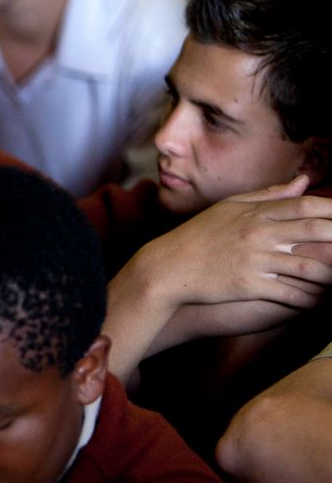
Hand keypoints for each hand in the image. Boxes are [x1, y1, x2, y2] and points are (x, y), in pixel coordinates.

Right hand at [134, 178, 331, 311]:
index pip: (305, 205)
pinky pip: (288, 293)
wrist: (167, 267)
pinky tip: (318, 301)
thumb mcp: (230, 207)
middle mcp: (258, 234)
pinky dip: (308, 299)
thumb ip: (269, 195)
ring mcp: (254, 260)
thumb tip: (303, 182)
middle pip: (314, 231)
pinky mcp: (248, 285)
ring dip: (330, 274)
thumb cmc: (198, 235)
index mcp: (255, 213)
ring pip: (307, 266)